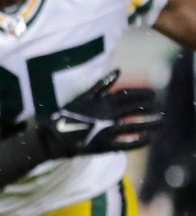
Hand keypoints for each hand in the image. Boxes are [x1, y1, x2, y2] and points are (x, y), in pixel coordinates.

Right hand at [37, 70, 160, 157]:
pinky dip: (140, 141)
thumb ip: (102, 84)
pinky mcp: (105, 145)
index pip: (128, 95)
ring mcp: (107, 130)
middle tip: (160, 108)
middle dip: (150, 107)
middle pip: (135, 109)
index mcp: (102, 102)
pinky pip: (127, 143)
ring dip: (150, 123)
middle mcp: (107, 115)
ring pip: (135, 125)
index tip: (154, 94)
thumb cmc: (68, 114)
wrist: (54, 136)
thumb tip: (118, 70)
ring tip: (161, 122)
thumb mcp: (83, 96)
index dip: (143, 93)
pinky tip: (149, 138)